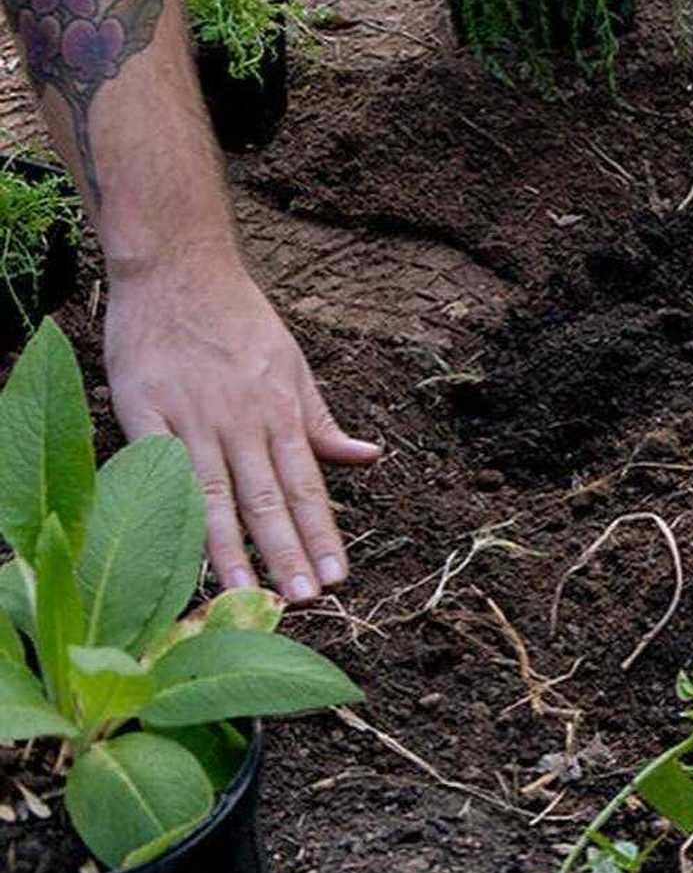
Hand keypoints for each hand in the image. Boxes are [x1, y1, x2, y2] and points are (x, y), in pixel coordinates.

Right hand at [103, 251, 380, 600]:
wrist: (180, 271)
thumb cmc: (240, 322)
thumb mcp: (295, 368)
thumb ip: (322, 423)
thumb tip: (369, 458)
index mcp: (281, 413)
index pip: (309, 486)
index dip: (322, 533)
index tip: (337, 577)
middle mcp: (242, 422)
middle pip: (267, 498)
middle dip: (286, 552)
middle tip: (303, 601)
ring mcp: (191, 419)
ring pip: (214, 494)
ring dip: (231, 547)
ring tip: (245, 594)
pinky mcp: (142, 412)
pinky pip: (158, 468)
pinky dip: (168, 505)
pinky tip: (175, 545)